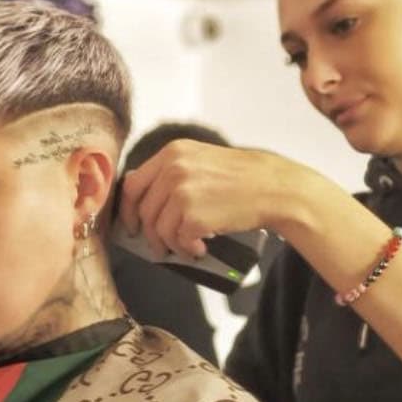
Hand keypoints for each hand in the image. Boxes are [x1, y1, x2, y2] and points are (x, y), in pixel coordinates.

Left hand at [118, 140, 305, 261]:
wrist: (273, 188)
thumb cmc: (242, 177)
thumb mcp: (202, 160)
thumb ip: (173, 172)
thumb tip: (148, 200)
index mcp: (172, 152)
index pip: (132, 183)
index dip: (128, 208)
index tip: (132, 223)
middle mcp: (173, 169)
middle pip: (143, 210)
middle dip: (149, 233)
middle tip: (158, 246)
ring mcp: (182, 192)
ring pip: (159, 229)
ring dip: (171, 244)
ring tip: (188, 247)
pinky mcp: (194, 216)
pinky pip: (179, 240)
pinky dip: (187, 249)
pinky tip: (201, 248)